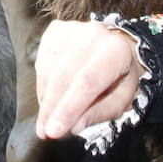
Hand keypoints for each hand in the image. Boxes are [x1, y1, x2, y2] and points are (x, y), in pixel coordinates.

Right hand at [35, 19, 143, 139]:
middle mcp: (93, 34)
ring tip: (46, 119)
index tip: (53, 132)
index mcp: (116, 51)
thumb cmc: (120, 77)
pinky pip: (41, 62)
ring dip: (45, 99)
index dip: (68, 108)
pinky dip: (42, 84)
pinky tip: (48, 97)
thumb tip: (73, 127)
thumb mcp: (121, 100)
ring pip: (49, 69)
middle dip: (51, 108)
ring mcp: (72, 29)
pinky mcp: (55, 30)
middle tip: (44, 132)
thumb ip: (100, 113)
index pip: (87, 82)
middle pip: (63, 76)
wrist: (116, 45)